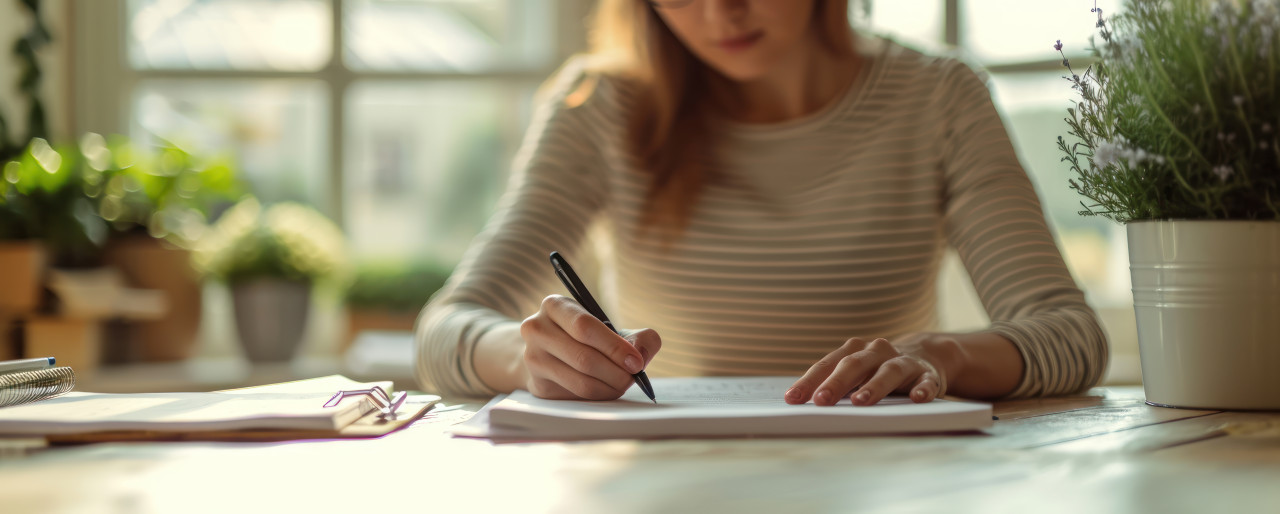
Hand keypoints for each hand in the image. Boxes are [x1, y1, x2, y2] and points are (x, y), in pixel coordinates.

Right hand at [519, 295, 661, 399]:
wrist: (548, 353)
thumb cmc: (587, 339)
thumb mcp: (610, 328)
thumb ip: (638, 337)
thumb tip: (642, 355)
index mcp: (554, 305)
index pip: (584, 327)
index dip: (614, 347)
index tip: (636, 362)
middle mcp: (536, 329)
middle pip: (583, 358)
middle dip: (616, 372)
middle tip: (633, 377)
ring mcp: (532, 359)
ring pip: (580, 382)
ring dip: (610, 387)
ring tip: (623, 384)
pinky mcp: (537, 385)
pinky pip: (575, 396)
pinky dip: (598, 396)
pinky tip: (606, 389)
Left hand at [784, 335, 966, 405]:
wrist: (926, 356)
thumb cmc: (878, 370)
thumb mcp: (856, 373)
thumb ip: (833, 384)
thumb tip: (800, 403)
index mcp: (854, 351)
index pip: (827, 365)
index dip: (809, 381)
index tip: (792, 399)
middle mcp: (877, 351)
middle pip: (854, 365)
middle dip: (835, 383)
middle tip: (820, 401)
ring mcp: (903, 361)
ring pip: (888, 371)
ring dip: (873, 386)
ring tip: (859, 402)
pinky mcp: (926, 375)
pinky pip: (925, 382)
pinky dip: (922, 389)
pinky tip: (916, 398)